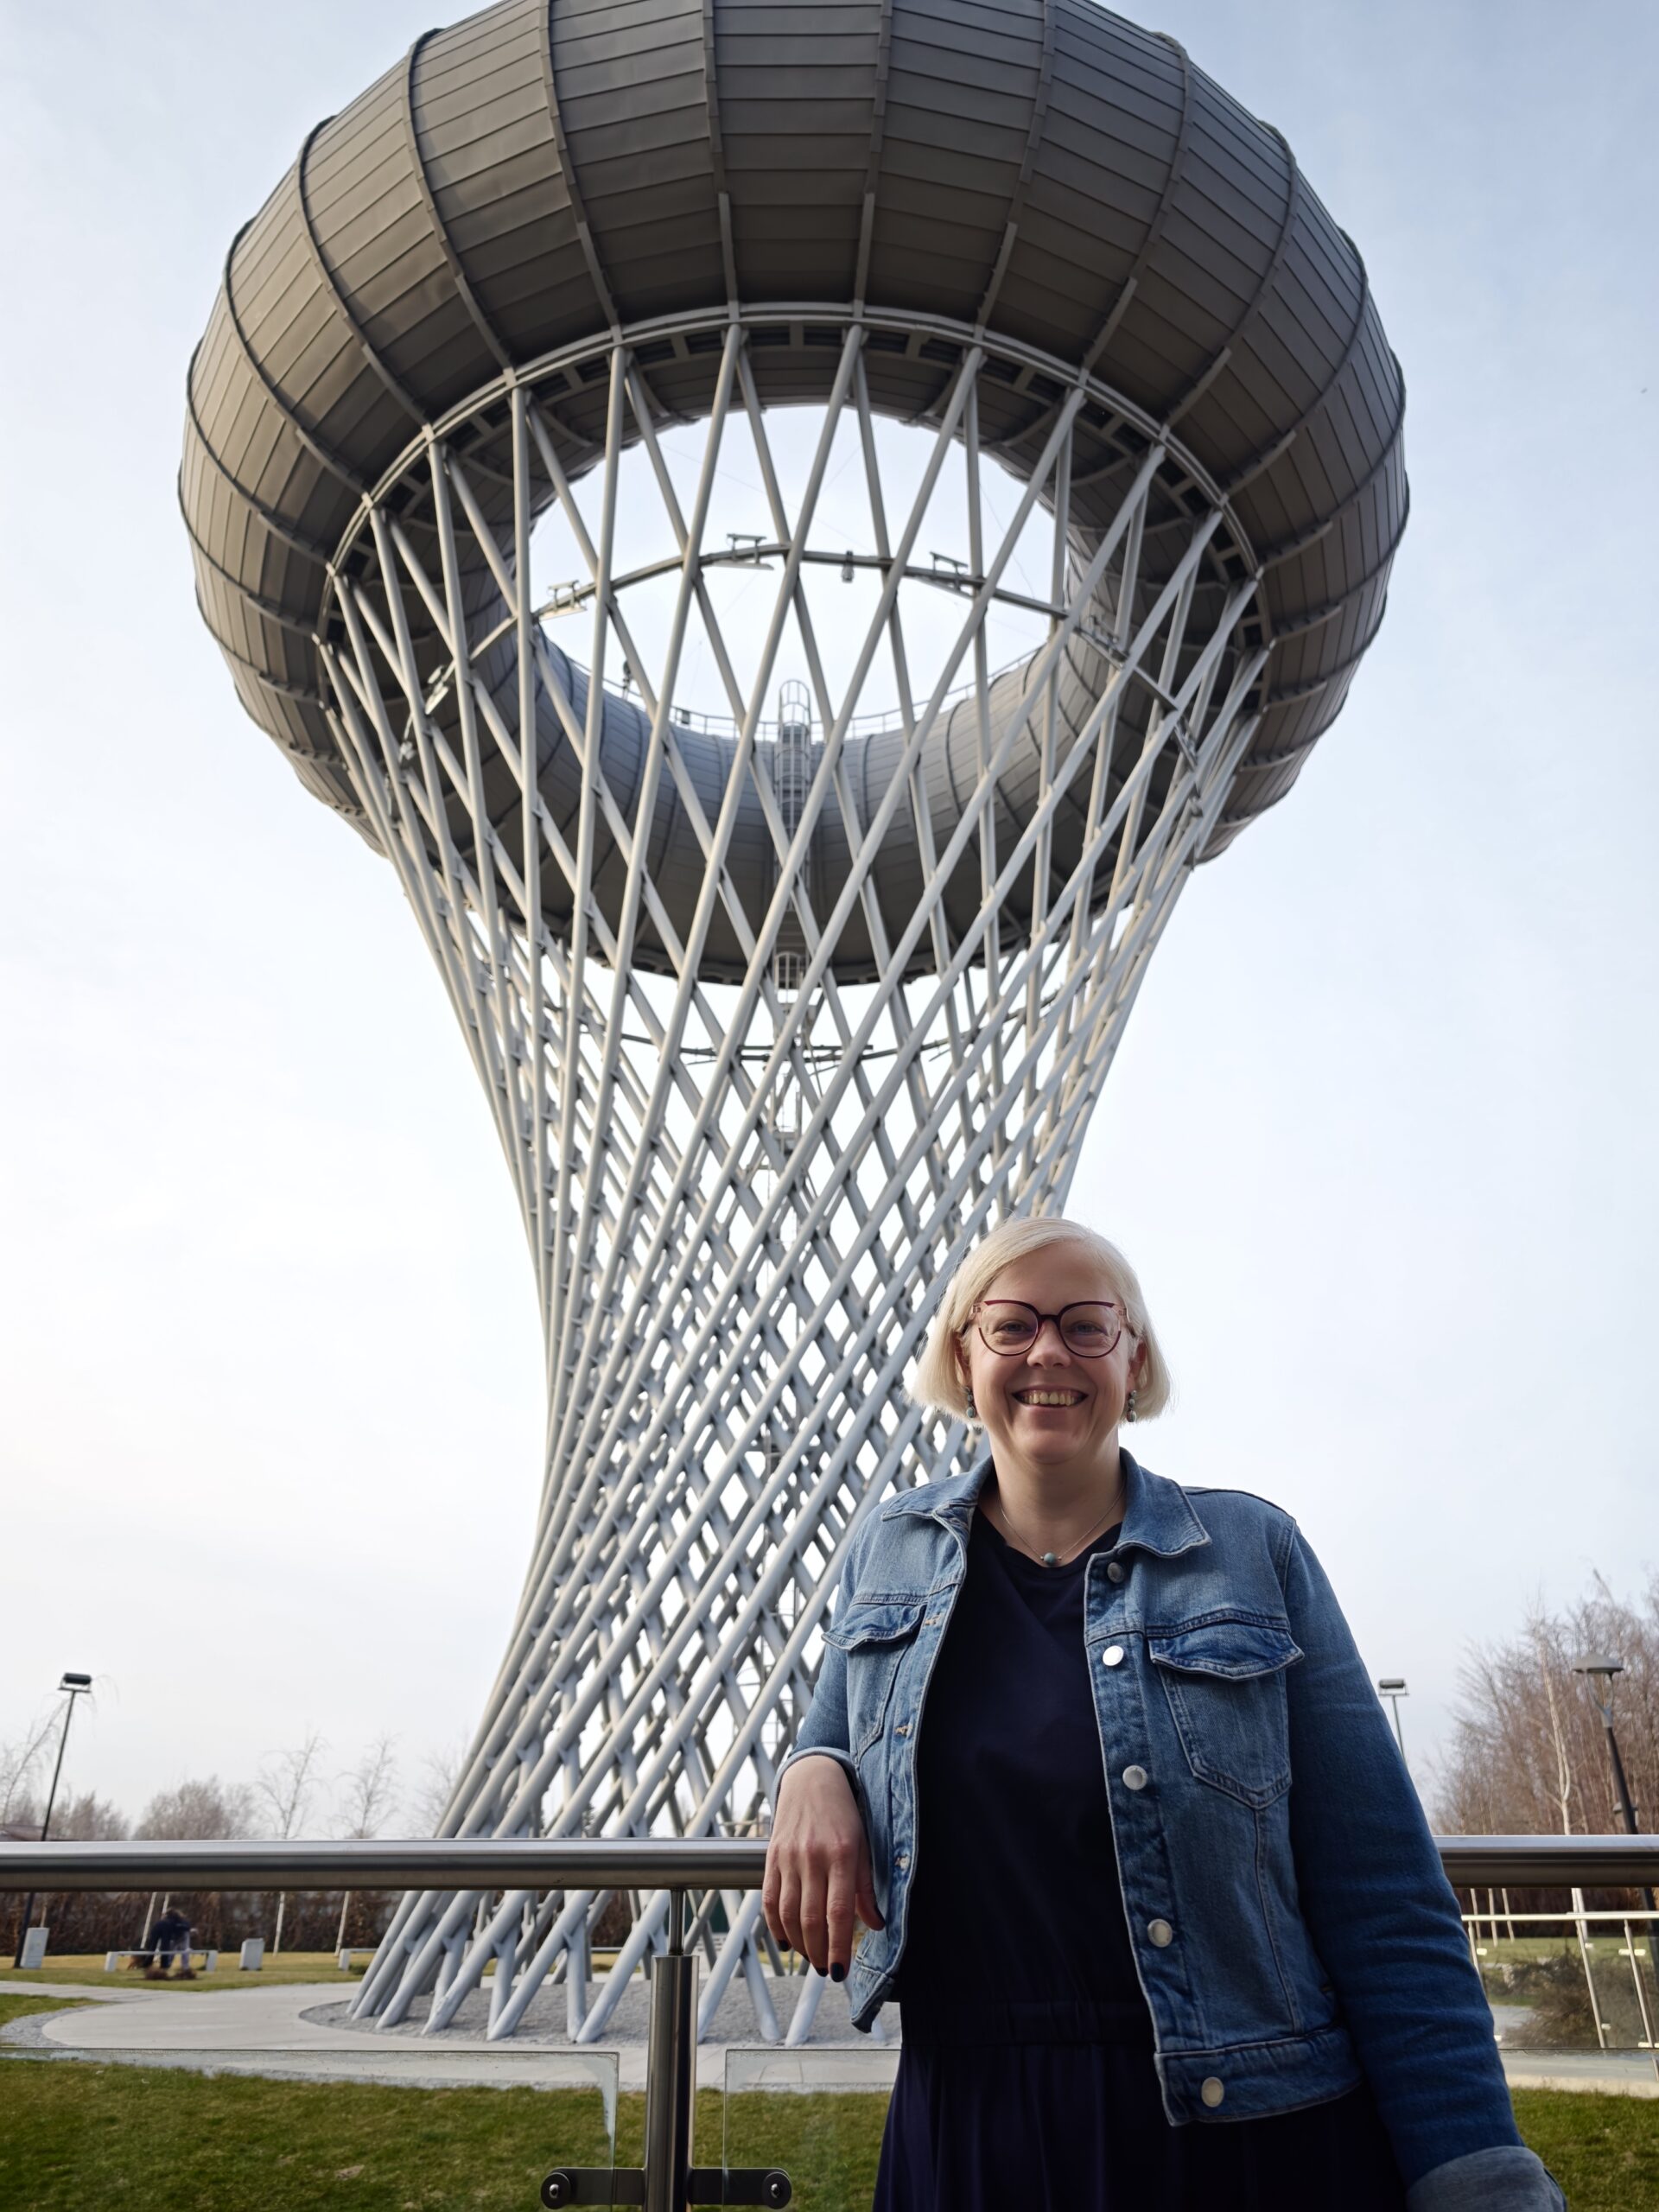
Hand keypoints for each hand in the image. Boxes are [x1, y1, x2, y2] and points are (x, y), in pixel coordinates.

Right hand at [763, 1755, 885, 1978]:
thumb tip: (875, 1925)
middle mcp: (813, 1857)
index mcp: (842, 1854)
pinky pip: (769, 1899)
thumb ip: (866, 1886)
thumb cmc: (845, 1813)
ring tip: (811, 1957)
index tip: (840, 1971)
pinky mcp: (771, 1857)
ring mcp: (789, 1857)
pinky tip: (786, 1940)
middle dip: (818, 1952)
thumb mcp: (864, 1844)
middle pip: (811, 1918)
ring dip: (799, 1943)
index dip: (837, 1947)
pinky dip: (775, 1925)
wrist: (812, 1778)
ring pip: (788, 1913)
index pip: (838, 1912)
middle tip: (825, 1969)